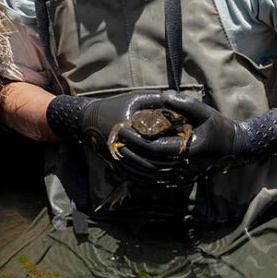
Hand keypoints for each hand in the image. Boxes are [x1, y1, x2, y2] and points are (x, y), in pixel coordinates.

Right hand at [46, 91, 184, 183]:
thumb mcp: (136, 98)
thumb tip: (177, 102)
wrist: (88, 120)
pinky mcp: (117, 166)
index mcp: (129, 132)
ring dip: (162, 175)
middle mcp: (122, 149)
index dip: (172, 147)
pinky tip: (165, 178)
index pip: (155, 144)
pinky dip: (151, 179)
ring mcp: (118, 160)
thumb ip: (156, 100)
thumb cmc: (115, 106)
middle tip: (188, 163)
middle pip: (151, 163)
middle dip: (170, 164)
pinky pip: (136, 176)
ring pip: (145, 173)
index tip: (187, 146)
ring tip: (180, 173)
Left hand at [118, 90, 276, 175]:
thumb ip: (184, 104)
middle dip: (130, 152)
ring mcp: (182, 176)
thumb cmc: (218, 127)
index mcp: (187, 150)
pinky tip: (131, 167)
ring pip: (150, 175)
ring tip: (118, 152)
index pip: (155, 147)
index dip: (137, 140)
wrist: (232, 148)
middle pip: (149, 163)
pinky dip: (141, 175)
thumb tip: (164, 95)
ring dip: (132, 165)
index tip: (123, 130)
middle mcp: (183, 167)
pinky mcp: (181, 180)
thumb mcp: (204, 111)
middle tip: (114, 140)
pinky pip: (157, 181)